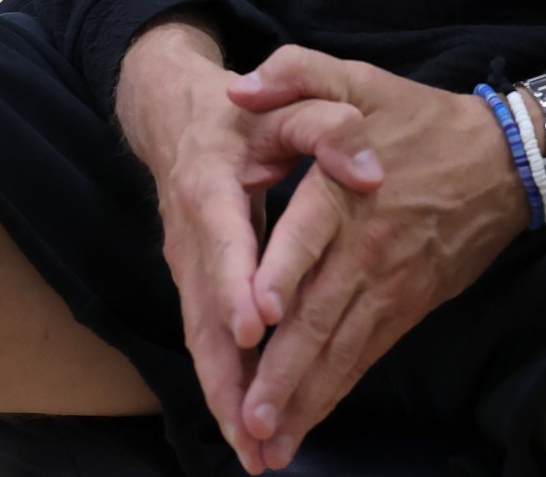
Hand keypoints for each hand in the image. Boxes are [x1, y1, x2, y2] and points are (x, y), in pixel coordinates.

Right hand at [116, 20, 386, 461]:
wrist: (175, 115)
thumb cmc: (243, 112)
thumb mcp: (285, 104)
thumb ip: (328, 127)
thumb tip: (369, 170)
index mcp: (210, 186)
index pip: (222, 239)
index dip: (234, 283)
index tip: (254, 327)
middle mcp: (191, 238)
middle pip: (201, 314)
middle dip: (225, 376)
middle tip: (253, 429)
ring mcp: (189, 269)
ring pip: (202, 340)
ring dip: (225, 397)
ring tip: (255, 453)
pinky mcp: (197, 287)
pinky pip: (210, 343)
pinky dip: (226, 387)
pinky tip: (250, 429)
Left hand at [225, 48, 529, 469]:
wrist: (504, 161)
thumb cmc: (419, 119)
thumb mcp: (359, 77)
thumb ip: (297, 73)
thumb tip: (239, 91)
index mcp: (347, 192)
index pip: (310, 237)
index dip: (283, 276)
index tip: (256, 321)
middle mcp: (366, 249)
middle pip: (320, 316)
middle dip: (283, 372)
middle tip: (249, 417)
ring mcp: (389, 286)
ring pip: (341, 350)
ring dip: (305, 398)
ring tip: (269, 444)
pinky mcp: (406, 308)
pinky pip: (366, 357)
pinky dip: (335, 393)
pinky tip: (306, 424)